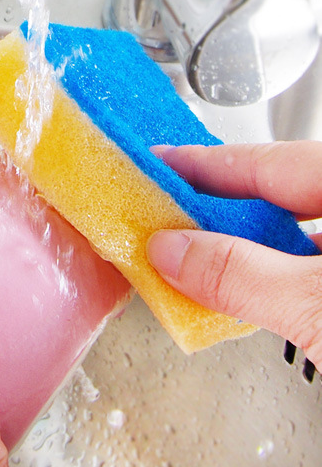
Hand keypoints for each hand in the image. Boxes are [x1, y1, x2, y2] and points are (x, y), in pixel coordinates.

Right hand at [146, 141, 321, 366]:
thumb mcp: (318, 305)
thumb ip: (245, 275)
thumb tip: (174, 252)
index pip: (271, 162)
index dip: (208, 163)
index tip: (160, 162)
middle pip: (277, 199)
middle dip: (216, 209)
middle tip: (164, 212)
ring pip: (290, 241)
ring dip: (240, 252)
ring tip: (191, 258)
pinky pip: (303, 276)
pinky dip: (268, 283)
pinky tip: (242, 294)